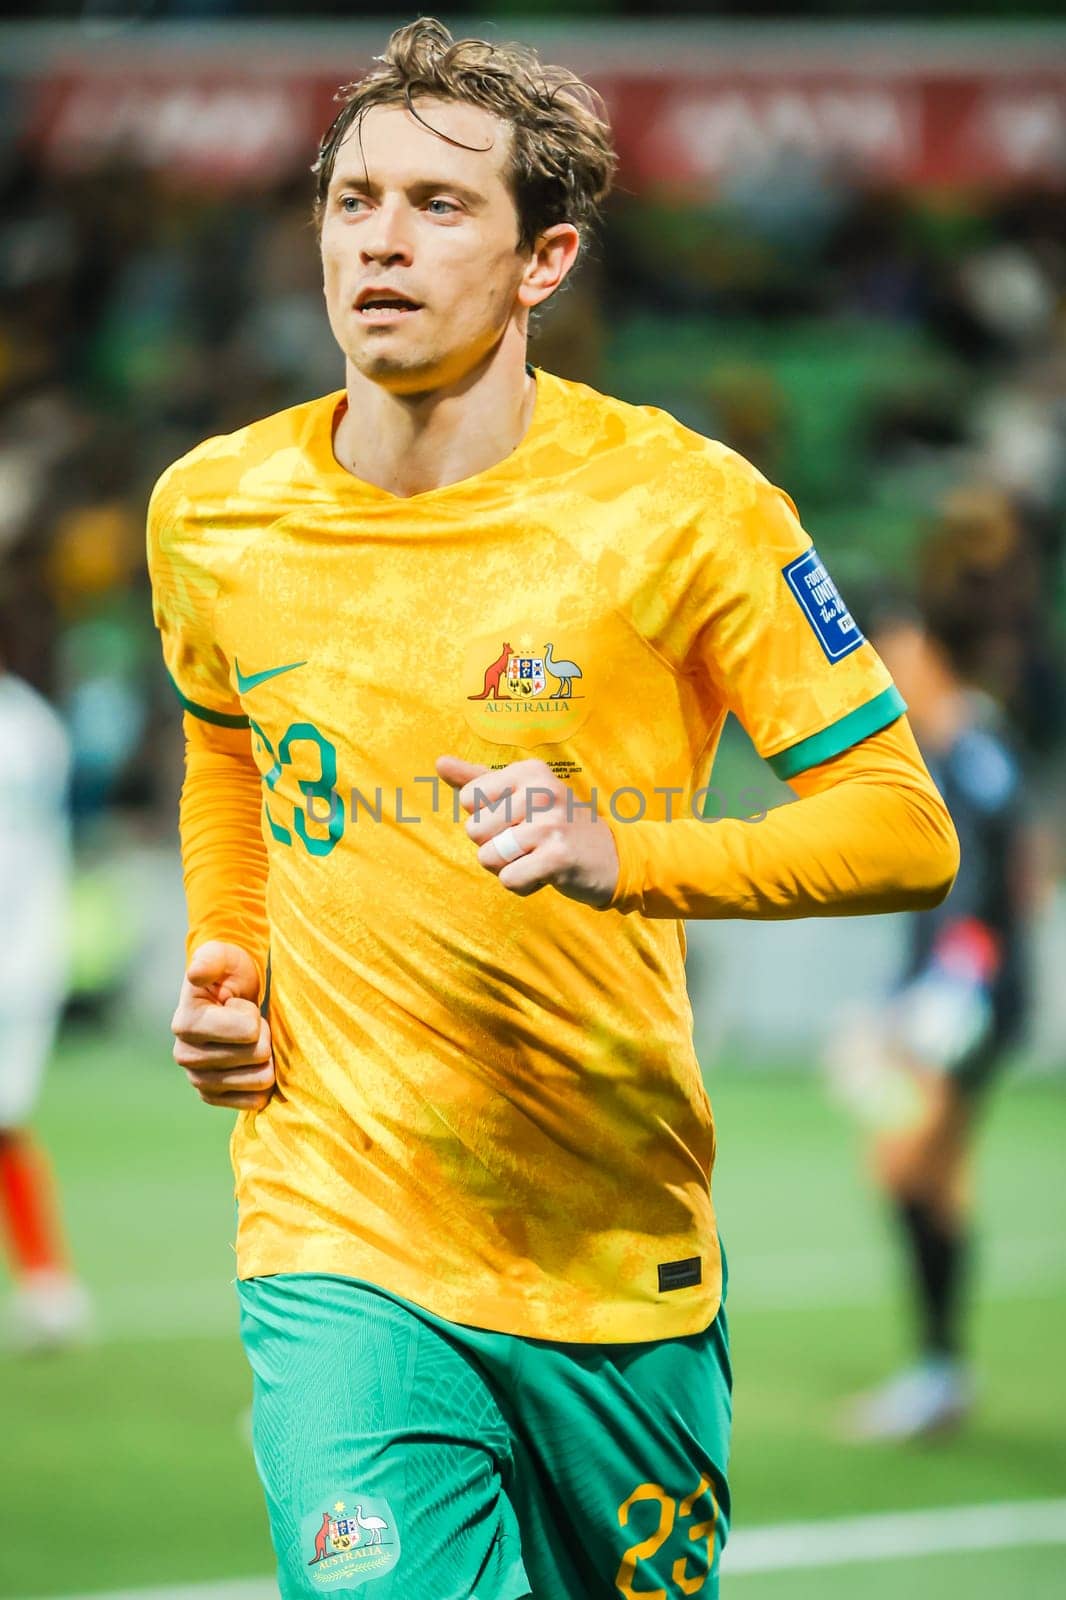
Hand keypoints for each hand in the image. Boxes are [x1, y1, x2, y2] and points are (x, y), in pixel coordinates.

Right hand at [171, 941, 274, 1110]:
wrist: (229, 995)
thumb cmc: (228, 973)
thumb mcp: (222, 956)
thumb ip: (210, 959)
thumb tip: (196, 974)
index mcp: (185, 1024)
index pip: (248, 1031)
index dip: (252, 1014)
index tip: (238, 1004)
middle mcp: (185, 1056)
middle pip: (257, 1055)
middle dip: (262, 1034)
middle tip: (248, 1022)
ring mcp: (198, 1080)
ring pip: (260, 1079)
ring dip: (266, 1057)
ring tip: (249, 1040)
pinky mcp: (214, 1097)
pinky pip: (255, 1101)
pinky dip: (263, 1082)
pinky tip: (252, 1063)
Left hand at [436, 755, 618, 908]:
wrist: (612, 856)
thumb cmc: (556, 823)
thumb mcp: (521, 794)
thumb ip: (478, 779)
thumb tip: (439, 763)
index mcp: (528, 771)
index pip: (468, 799)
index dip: (486, 819)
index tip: (517, 820)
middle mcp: (541, 791)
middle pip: (474, 831)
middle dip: (494, 846)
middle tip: (529, 843)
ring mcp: (551, 823)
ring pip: (488, 857)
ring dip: (507, 867)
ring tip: (535, 858)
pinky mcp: (558, 856)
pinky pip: (509, 880)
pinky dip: (522, 885)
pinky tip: (544, 874)